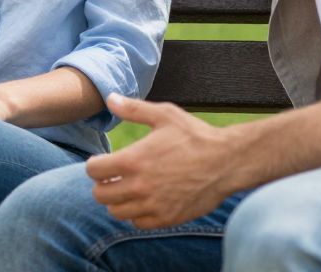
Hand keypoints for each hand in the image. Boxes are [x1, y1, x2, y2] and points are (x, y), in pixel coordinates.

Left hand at [82, 94, 233, 228]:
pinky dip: (135, 214)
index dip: (95, 165)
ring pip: (116, 211)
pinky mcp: (167, 218)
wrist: (227, 162)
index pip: (93, 171)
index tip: (103, 162)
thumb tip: (109, 99)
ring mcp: (153, 205)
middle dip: (102, 184)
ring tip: (127, 188)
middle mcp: (140, 186)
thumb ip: (133, 109)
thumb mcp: (164, 115)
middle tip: (113, 177)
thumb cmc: (195, 136)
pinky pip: (137, 223)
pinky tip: (143, 200)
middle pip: (100, 195)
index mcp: (133, 161)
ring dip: (117, 200)